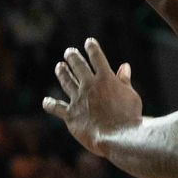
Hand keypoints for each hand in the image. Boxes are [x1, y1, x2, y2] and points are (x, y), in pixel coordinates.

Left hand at [44, 38, 141, 156]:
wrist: (118, 136)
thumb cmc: (130, 116)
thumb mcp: (131, 95)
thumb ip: (124, 81)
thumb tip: (124, 66)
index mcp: (106, 78)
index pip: (97, 57)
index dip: (92, 48)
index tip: (89, 42)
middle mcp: (89, 86)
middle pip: (78, 66)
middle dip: (73, 57)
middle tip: (69, 52)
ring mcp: (78, 99)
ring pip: (66, 82)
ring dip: (62, 73)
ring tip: (59, 66)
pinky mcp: (71, 115)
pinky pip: (56, 108)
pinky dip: (50, 104)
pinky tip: (46, 101)